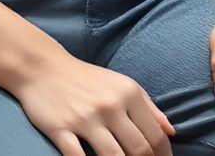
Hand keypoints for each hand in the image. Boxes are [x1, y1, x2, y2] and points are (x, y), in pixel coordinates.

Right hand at [9, 51, 174, 155]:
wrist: (43, 68)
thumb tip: (171, 132)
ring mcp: (85, 118)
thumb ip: (149, 108)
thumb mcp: (123, 85)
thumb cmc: (88, 80)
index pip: (155, 135)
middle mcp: (110, 105)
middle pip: (138, 149)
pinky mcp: (60, 129)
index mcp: (129, 94)